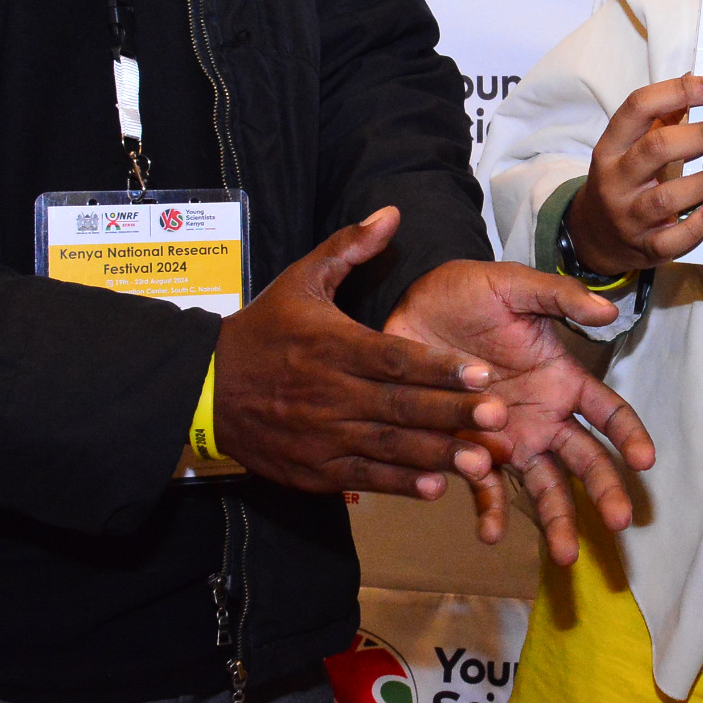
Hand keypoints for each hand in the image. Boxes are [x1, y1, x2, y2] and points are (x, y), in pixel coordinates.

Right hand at [214, 209, 505, 498]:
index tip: (482, 374)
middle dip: (452, 414)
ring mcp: (321, 435)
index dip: (439, 368)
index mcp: (332, 346)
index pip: (394, 359)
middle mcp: (330, 393)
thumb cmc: (262, 330)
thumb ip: (349, 248)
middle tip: (498, 419)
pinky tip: (434, 489)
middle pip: (400, 405)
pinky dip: (397, 485)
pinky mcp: (312, 469)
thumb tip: (392, 213)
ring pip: (387, 447)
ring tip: (480, 462)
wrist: (204, 387)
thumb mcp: (300, 279)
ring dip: (435, 456)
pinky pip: (361, 480)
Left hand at [385, 256, 655, 564]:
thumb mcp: (514, 286)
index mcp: (560, 378)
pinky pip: (484, 487)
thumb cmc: (467, 291)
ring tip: (566, 556)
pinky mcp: (467, 451)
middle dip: (604, 491)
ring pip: (543, 485)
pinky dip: (490, 510)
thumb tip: (609, 311)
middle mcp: (541, 416)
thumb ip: (559, 298)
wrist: (408, 305)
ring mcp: (506, 438)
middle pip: (583, 459)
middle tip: (620, 522)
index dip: (628, 434)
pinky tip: (489, 534)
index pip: (607, 411)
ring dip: (557, 520)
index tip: (645, 460)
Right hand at [569, 73, 702, 278]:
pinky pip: (670, 240)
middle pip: (656, 149)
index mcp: (611, 147)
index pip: (638, 108)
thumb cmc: (621, 180)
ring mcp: (628, 216)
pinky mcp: (643, 247)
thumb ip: (662, 117)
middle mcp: (616, 179)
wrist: (592, 236)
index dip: (677, 92)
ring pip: (665, 197)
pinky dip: (694, 227)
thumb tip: (696, 78)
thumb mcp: (628, 147)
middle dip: (702, 136)